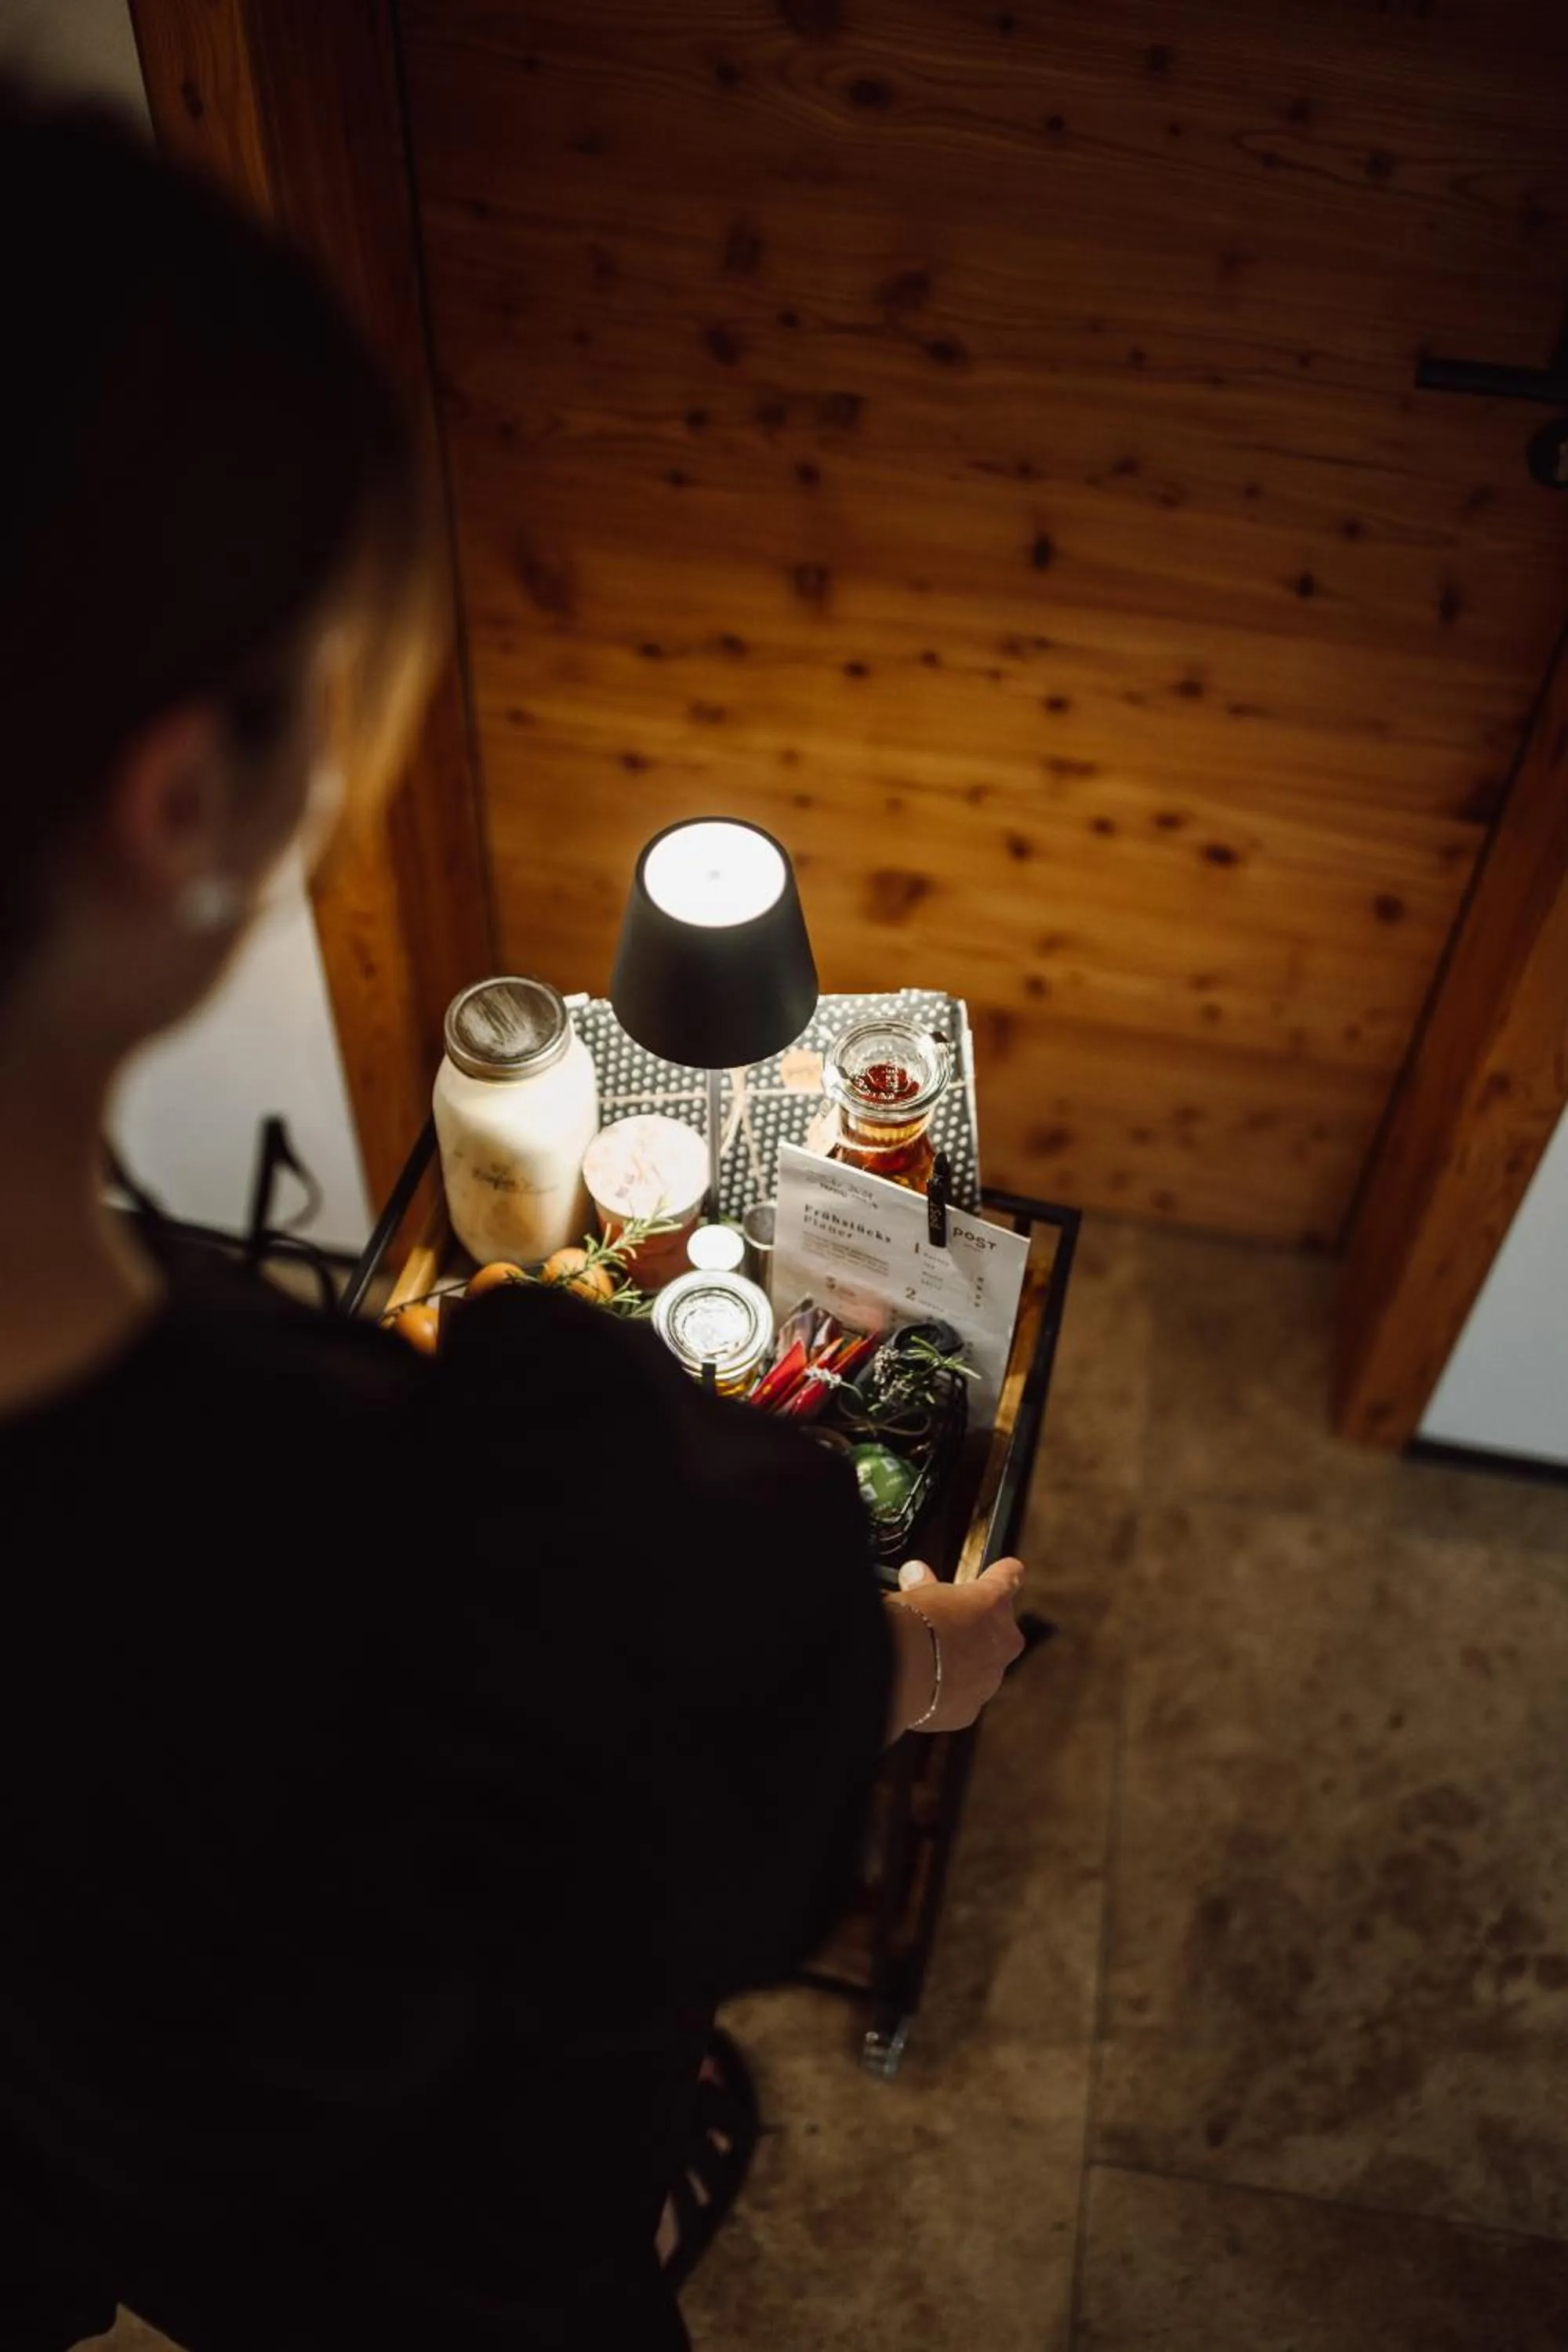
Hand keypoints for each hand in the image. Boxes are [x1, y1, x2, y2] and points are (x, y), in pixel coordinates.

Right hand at [885, 1556, 1025, 1734]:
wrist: (902, 1671)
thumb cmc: (913, 1623)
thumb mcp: (917, 1593)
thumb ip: (924, 1585)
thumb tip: (916, 1574)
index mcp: (993, 1601)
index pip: (1010, 1577)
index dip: (1004, 1573)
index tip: (1007, 1571)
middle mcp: (1003, 1639)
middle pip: (1000, 1626)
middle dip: (977, 1624)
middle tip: (948, 1622)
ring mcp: (991, 1677)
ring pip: (983, 1664)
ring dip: (964, 1660)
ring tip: (932, 1659)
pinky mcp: (971, 1707)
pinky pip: (964, 1695)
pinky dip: (949, 1690)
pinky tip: (926, 1685)